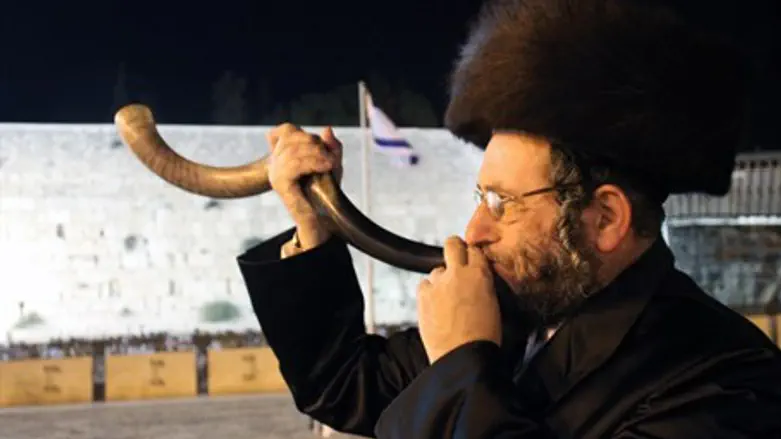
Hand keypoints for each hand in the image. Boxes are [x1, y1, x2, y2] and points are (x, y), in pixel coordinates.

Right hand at [267, 123, 342, 248]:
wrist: (321, 218)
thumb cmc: (326, 191)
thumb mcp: (332, 163)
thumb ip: (332, 147)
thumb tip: (327, 129)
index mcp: (283, 155)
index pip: (286, 130)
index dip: (305, 133)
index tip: (323, 147)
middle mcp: (275, 162)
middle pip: (292, 137)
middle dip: (315, 143)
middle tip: (331, 157)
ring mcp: (275, 172)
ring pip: (293, 150)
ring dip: (316, 153)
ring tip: (331, 162)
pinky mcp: (280, 183)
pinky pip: (293, 165)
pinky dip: (312, 162)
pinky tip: (325, 166)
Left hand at [417, 236, 501, 363]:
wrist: (463, 357)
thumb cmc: (483, 338)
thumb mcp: (494, 305)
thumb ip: (483, 285)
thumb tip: (478, 279)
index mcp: (480, 274)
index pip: (475, 250)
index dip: (472, 256)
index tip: (471, 262)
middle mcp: (457, 273)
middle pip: (452, 244)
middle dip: (454, 249)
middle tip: (456, 262)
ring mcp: (438, 283)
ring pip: (436, 270)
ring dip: (441, 279)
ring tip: (447, 298)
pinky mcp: (422, 296)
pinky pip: (424, 285)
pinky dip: (429, 292)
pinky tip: (435, 306)